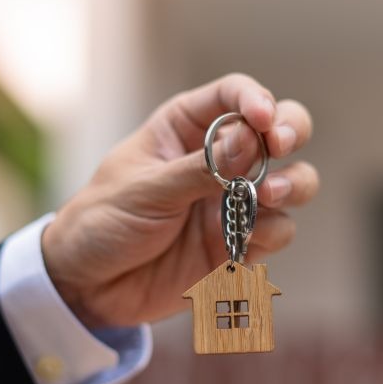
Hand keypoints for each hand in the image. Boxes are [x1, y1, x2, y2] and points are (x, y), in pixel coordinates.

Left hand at [43, 73, 317, 326]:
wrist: (89, 287)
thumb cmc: (103, 222)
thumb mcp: (145, 190)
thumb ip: (199, 168)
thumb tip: (250, 138)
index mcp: (185, 128)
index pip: (233, 96)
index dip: (255, 100)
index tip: (262, 119)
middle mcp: (219, 159)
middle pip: (279, 130)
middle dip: (290, 131)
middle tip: (280, 145)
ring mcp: (234, 201)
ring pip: (293, 180)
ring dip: (293, 183)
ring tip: (271, 194)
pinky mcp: (240, 243)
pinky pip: (279, 230)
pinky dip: (273, 231)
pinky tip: (248, 238)